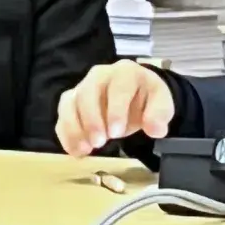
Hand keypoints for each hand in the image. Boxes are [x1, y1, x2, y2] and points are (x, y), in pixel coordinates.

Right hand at [55, 60, 174, 156]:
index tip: (116, 133)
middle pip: (87, 92)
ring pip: (70, 103)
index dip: (115, 110)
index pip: (117, 87)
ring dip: (74, 127)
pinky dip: (66, 134)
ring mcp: (82, 87)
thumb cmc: (147, 98)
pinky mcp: (72, 102)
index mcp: (125, 73)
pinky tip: (76, 151)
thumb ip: (160, 114)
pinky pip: (63, 116)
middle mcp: (99, 76)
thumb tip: (155, 130)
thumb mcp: (162, 103)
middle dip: (91, 119)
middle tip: (99, 143)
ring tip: (85, 149)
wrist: (136, 96)